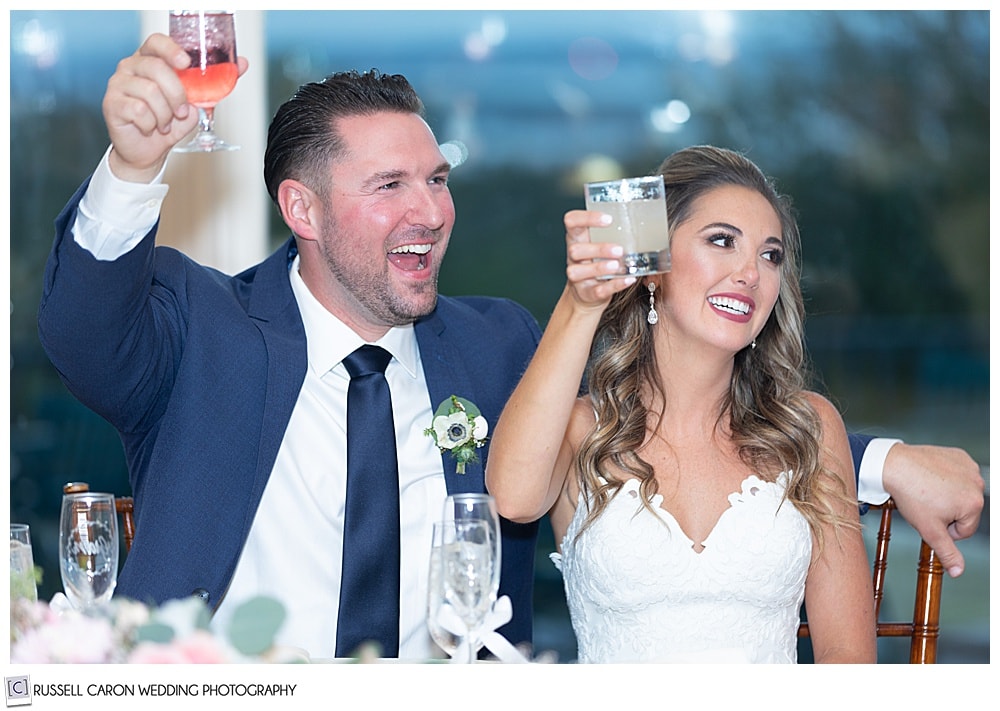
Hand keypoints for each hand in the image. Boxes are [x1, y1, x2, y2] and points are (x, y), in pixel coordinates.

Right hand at [102, 34, 249, 181]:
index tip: (186, 63)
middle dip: (177, 94)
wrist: (149, 151)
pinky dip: (151, 124)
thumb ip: (215, 83)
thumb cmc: (169, 122)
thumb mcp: (197, 102)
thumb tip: (241, 64)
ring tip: (165, 122)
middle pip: (157, 68)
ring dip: (165, 113)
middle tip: (181, 111)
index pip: (156, 42)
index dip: (172, 49)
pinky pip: (138, 110)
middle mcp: (131, 67)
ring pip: (149, 91)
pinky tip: (150, 127)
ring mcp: (118, 84)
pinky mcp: (111, 103)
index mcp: (150, 60)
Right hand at [563, 209, 637, 310]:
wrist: (589, 293)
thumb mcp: (601, 244)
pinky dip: (615, 285)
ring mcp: (578, 276)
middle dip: (598, 249)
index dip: (586, 218)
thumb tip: (646, 222)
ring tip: (618, 265)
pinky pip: (598, 290)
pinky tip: (629, 279)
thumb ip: (613, 233)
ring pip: (578, 271)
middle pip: (575, 249)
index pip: (572, 221)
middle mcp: (574, 257)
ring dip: (600, 267)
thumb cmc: (598, 261)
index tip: (609, 219)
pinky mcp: (587, 293)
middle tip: (619, 250)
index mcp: (577, 238)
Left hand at [882, 443, 984, 577]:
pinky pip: (956, 474)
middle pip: (964, 511)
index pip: (965, 530)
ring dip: (946, 495)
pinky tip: (930, 476)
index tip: (928, 517)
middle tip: (925, 502)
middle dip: (946, 511)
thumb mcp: (930, 530)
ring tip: (926, 490)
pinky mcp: (958, 454)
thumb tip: (959, 571)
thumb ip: (947, 552)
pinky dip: (944, 477)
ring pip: (960, 492)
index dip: (944, 528)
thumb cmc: (910, 495)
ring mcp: (968, 467)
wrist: (893, 465)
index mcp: (974, 504)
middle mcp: (977, 483)